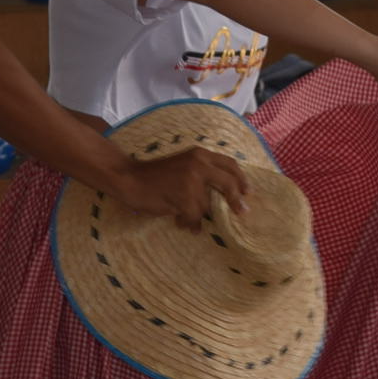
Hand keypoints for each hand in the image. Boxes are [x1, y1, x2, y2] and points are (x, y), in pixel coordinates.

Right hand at [106, 145, 248, 230]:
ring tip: (186, 218)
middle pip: (228, 182)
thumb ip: (201, 173)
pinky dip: (189, 223)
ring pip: (207, 205)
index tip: (248, 192)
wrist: (129, 178)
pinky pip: (194, 217)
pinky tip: (181, 223)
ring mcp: (191, 180)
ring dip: (198, 215)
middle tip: (242, 212)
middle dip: (236, 199)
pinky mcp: (183, 196)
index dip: (241, 179)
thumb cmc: (154, 175)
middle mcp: (198, 164)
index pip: (229, 164)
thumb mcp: (183, 166)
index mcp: (200, 154)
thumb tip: (222, 195)